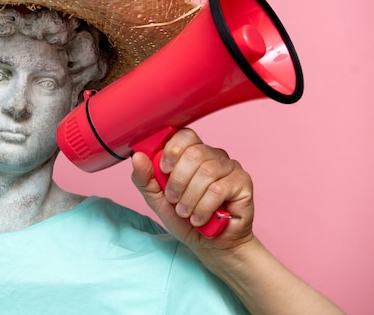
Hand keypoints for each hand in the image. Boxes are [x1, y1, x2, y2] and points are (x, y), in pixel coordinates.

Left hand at [131, 128, 253, 251]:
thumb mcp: (158, 200)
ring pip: (207, 172)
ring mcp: (230, 167)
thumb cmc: (186, 219)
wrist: (211, 246)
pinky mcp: (243, 183)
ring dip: (190, 198)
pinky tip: (200, 218)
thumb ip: (145, 179)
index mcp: (193, 153)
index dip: (172, 150)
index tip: (164, 170)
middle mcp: (213, 156)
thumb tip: (137, 156)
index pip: (185, 135)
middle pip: (194, 153)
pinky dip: (204, 207)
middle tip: (174, 200)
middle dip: (178, 181)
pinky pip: (219, 189)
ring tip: (186, 213)